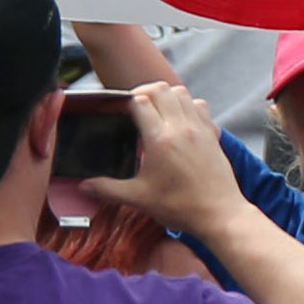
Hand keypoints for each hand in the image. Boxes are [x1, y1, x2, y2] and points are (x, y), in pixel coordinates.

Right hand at [88, 82, 242, 233]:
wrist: (220, 214)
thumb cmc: (180, 206)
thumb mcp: (139, 198)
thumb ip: (108, 189)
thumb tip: (83, 186)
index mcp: (160, 139)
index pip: (140, 101)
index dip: (125, 101)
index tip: (117, 111)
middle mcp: (181, 127)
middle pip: (161, 89)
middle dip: (144, 92)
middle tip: (134, 106)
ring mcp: (200, 128)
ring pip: (182, 92)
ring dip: (167, 95)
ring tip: (156, 111)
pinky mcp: (213, 135)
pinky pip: (201, 106)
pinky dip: (188, 106)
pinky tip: (180, 122)